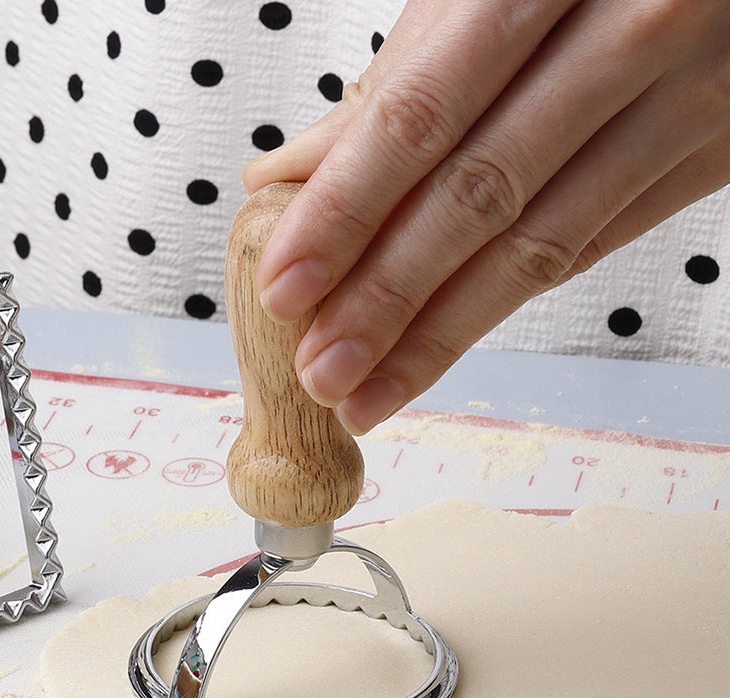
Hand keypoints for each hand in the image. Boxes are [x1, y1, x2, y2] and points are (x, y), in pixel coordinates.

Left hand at [242, 0, 729, 433]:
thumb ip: (396, 81)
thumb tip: (282, 174)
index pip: (421, 116)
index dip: (344, 213)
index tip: (283, 287)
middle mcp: (630, 25)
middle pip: (478, 195)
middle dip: (385, 298)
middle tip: (320, 368)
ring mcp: (689, 90)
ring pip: (540, 242)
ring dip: (439, 334)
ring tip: (366, 392)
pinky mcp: (715, 144)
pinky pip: (591, 244)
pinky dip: (504, 303)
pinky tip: (441, 347)